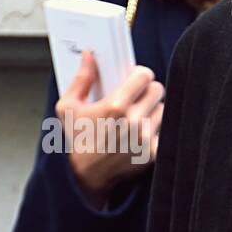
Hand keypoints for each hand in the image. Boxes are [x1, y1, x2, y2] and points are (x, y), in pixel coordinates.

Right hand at [56, 51, 163, 208]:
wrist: (87, 175)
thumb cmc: (78, 140)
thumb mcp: (68, 107)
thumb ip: (81, 79)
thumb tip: (89, 56)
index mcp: (114, 106)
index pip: (145, 75)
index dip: (140, 75)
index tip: (134, 79)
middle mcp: (133, 121)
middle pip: (158, 90)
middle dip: (147, 91)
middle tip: (136, 97)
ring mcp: (145, 138)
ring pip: (163, 110)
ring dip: (152, 110)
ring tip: (136, 116)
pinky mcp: (153, 152)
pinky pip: (163, 130)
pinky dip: (155, 129)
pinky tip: (139, 132)